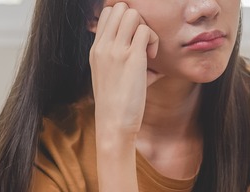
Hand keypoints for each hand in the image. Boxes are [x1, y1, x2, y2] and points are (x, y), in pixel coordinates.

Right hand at [90, 3, 162, 145]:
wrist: (113, 123)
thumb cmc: (116, 104)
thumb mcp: (109, 76)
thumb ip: (120, 58)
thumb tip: (145, 51)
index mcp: (95, 49)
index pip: (107, 13)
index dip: (125, 20)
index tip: (133, 39)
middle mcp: (102, 46)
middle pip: (119, 8)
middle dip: (136, 20)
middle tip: (141, 42)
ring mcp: (115, 51)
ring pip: (133, 14)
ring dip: (145, 28)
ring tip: (147, 50)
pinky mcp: (131, 58)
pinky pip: (146, 31)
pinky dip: (153, 41)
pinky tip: (152, 59)